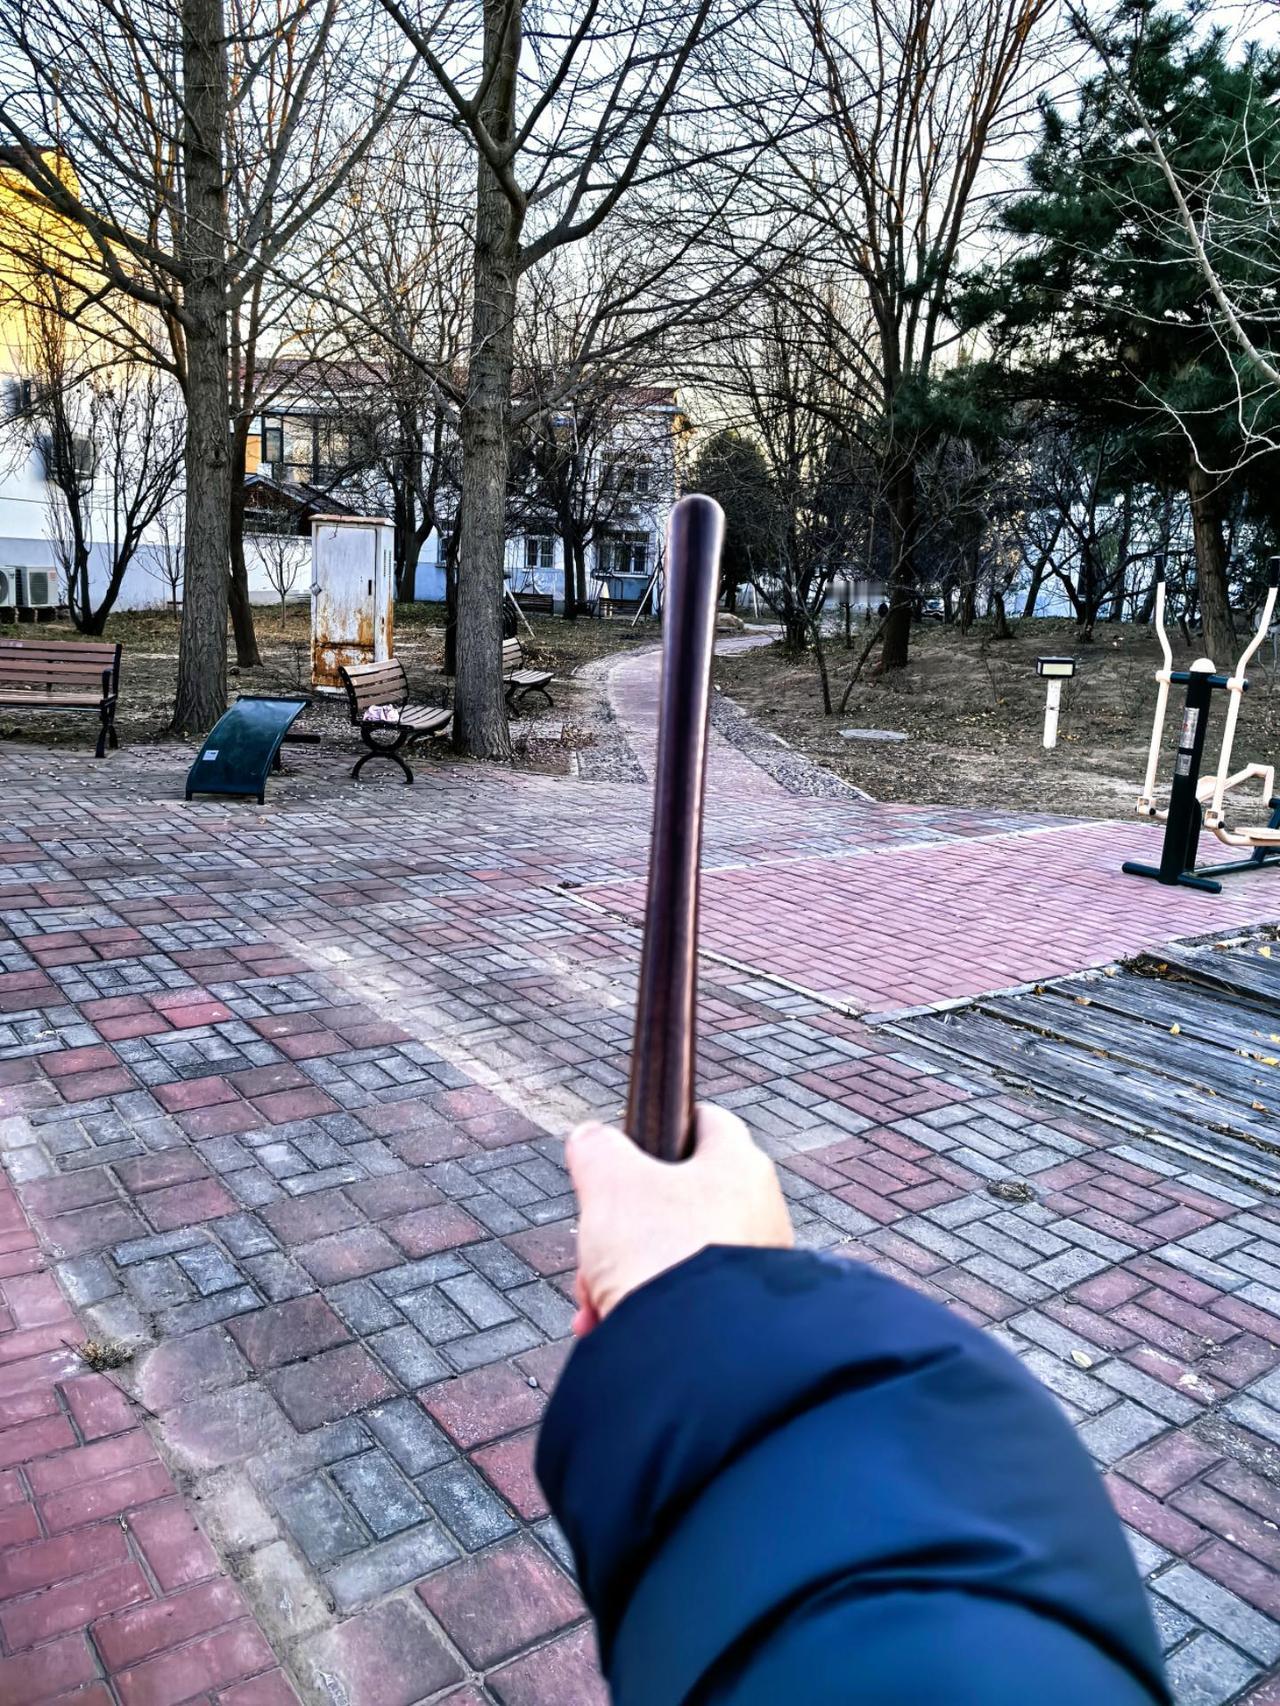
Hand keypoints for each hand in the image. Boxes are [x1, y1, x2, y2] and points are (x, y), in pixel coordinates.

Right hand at [565, 1104, 793, 1334]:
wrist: (697, 1350)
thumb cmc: (661, 1252)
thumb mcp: (610, 1184)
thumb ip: (597, 1149)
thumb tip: (591, 1138)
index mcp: (739, 1163)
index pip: (704, 1121)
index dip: (660, 1129)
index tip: (626, 1153)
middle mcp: (760, 1210)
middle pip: (678, 1199)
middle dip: (623, 1227)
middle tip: (595, 1250)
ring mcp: (755, 1265)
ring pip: (676, 1254)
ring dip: (627, 1273)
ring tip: (597, 1302)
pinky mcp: (747, 1314)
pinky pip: (688, 1299)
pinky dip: (648, 1308)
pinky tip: (612, 1326)